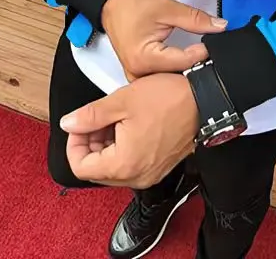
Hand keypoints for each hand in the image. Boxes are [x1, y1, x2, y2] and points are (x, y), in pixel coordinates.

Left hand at [61, 73, 198, 188]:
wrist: (206, 100)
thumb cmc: (170, 98)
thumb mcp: (122, 101)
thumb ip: (90, 115)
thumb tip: (69, 124)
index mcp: (123, 164)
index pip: (80, 167)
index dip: (74, 143)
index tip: (80, 124)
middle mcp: (136, 177)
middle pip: (96, 169)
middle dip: (91, 142)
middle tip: (97, 117)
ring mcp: (150, 174)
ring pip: (113, 167)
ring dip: (107, 144)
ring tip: (115, 117)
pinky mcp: (159, 167)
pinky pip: (131, 164)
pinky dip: (123, 147)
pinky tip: (129, 124)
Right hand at [101, 0, 225, 80]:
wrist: (110, 0)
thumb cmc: (131, 2)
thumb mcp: (168, 8)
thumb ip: (196, 19)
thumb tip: (220, 27)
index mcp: (144, 59)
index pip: (183, 63)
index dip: (202, 53)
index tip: (213, 44)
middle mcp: (137, 73)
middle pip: (175, 76)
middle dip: (194, 65)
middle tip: (209, 53)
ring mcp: (135, 75)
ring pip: (168, 79)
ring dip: (183, 70)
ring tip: (197, 57)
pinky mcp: (137, 71)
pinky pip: (159, 76)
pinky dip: (172, 69)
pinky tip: (182, 62)